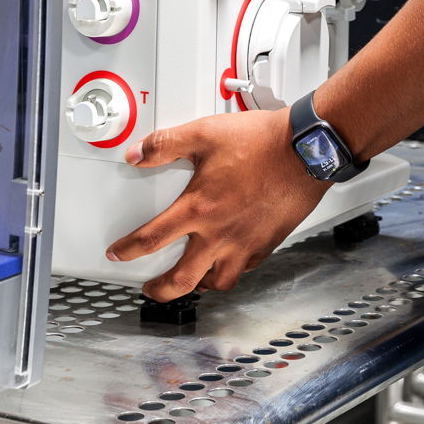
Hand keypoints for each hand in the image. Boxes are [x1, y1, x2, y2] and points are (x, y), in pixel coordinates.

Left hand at [104, 106, 328, 300]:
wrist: (305, 151)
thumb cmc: (261, 142)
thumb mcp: (205, 133)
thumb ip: (166, 144)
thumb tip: (135, 154)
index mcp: (199, 208)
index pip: (152, 239)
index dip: (128, 251)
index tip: (118, 255)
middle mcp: (219, 233)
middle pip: (181, 280)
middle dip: (160, 290)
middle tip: (151, 289)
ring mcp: (245, 243)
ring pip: (216, 282)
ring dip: (197, 285)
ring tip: (190, 280)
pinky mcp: (267, 243)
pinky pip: (243, 269)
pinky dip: (230, 271)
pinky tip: (229, 261)